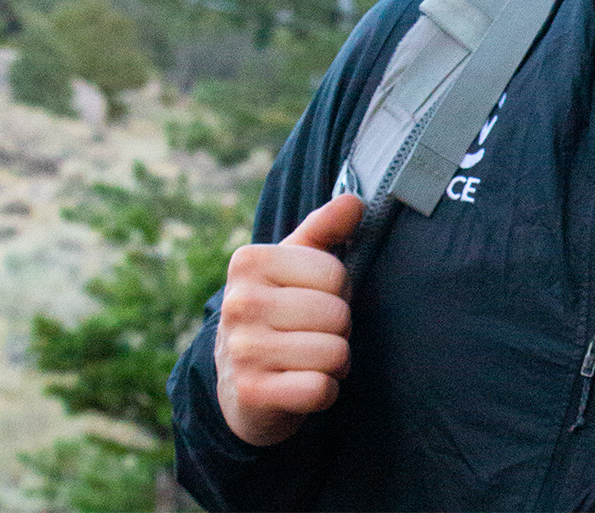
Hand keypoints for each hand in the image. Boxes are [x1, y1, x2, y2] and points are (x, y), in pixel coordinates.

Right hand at [214, 194, 363, 446]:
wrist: (240, 387)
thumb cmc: (278, 315)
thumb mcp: (294, 266)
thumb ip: (324, 230)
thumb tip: (355, 201)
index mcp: (248, 262)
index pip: (334, 272)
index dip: (338, 290)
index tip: (316, 300)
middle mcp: (238, 303)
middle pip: (337, 314)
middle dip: (338, 329)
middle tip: (313, 335)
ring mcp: (242, 351)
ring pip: (334, 352)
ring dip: (334, 362)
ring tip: (309, 360)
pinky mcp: (252, 394)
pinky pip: (321, 389)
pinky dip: (325, 392)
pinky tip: (302, 386)